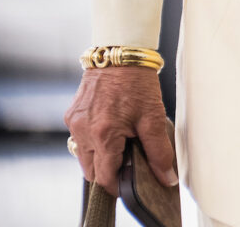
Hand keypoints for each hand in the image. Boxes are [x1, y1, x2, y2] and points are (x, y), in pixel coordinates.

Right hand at [64, 66, 177, 195]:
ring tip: (120, 144)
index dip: (118, 186)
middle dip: (108, 172)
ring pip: (83, 156)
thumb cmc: (137, 83)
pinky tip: (110, 130)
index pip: (104, 178)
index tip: (130, 186)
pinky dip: (93, 142)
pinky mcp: (72, 114)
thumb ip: (159, 152)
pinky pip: (79, 139)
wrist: (121, 52)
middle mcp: (83, 131)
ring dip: (99, 158)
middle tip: (127, 163)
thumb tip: (167, 179)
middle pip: (90, 171)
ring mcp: (74, 123)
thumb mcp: (153, 118)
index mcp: (103, 135)